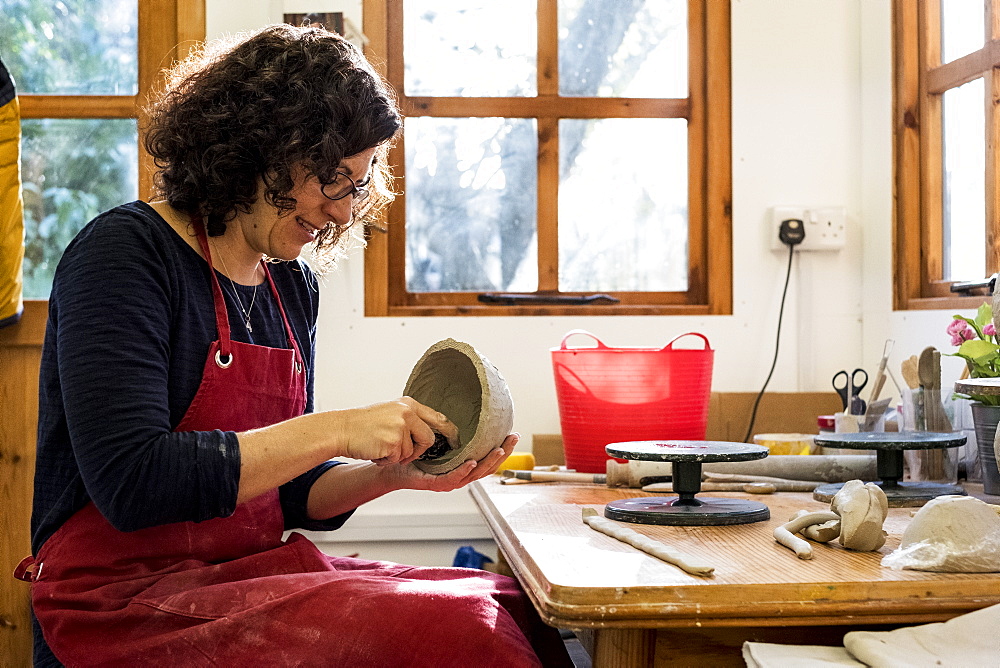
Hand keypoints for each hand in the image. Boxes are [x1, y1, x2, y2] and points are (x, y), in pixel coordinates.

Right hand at [337, 397, 455, 464]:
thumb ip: (410, 418)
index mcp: (408, 404)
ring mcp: (401, 426)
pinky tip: (375, 450)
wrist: (340, 429)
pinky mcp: (393, 441)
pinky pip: (397, 459)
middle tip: (399, 451)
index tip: (455, 440)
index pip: (438, 417)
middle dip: (418, 450)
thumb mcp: (390, 412)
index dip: (449, 431)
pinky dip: (386, 460)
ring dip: (396, 455)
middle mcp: (407, 412)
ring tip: (379, 445)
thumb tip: (430, 430)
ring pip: (411, 452)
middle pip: (428, 439)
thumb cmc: (362, 425)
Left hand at [380, 433, 519, 492]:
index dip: (502, 448)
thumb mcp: (435, 436)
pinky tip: (472, 462)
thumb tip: (461, 405)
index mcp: (462, 465)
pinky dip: (464, 471)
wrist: (391, 467)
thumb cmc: (413, 453)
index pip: (487, 457)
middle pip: (487, 467)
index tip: (513, 434)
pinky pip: (453, 478)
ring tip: (499, 449)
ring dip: (488, 462)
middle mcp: (459, 474)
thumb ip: (448, 427)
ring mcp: (448, 481)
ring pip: (475, 474)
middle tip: (513, 439)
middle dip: (503, 453)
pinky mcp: (435, 484)